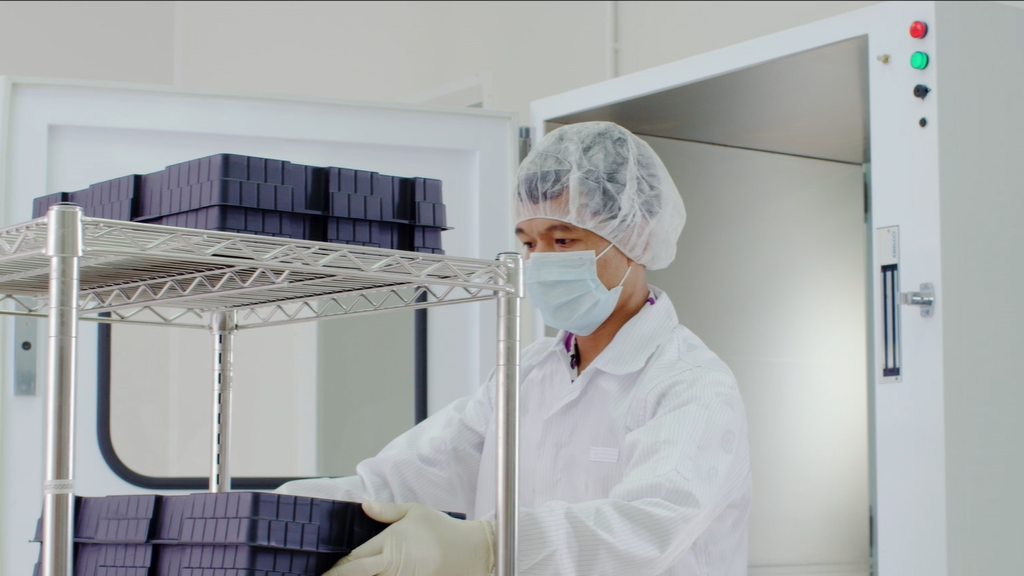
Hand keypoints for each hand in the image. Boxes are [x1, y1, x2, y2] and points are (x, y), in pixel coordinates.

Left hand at [325, 501, 494, 575]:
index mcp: (389, 543)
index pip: (354, 559)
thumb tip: (364, 505)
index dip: (337, 568)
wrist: (470, 551)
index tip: (324, 572)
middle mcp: (391, 564)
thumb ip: (387, 511)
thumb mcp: (415, 511)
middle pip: (357, 575)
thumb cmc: (442, 529)